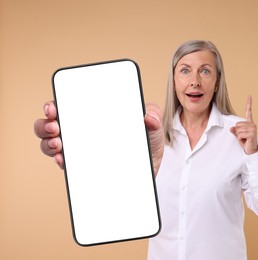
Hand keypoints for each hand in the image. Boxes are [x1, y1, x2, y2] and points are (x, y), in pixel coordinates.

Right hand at [34, 101, 164, 173]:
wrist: (150, 169)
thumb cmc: (146, 141)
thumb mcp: (153, 126)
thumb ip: (154, 116)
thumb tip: (148, 117)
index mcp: (94, 115)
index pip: (67, 106)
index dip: (54, 105)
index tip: (53, 107)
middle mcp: (81, 131)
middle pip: (51, 125)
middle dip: (45, 124)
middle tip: (56, 127)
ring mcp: (80, 149)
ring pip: (51, 144)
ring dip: (48, 143)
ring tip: (59, 143)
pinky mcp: (82, 167)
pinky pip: (64, 164)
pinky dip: (60, 161)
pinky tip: (63, 160)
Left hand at [230, 95, 257, 154]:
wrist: (251, 150)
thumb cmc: (245, 142)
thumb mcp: (238, 135)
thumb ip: (234, 131)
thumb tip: (231, 128)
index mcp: (249, 123)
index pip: (248, 111)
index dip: (249, 103)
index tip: (249, 95)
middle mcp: (252, 124)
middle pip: (237, 124)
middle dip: (237, 132)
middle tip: (243, 137)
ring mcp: (253, 129)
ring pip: (238, 130)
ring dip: (239, 136)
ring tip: (245, 139)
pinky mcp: (252, 134)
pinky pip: (240, 135)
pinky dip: (240, 139)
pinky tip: (245, 141)